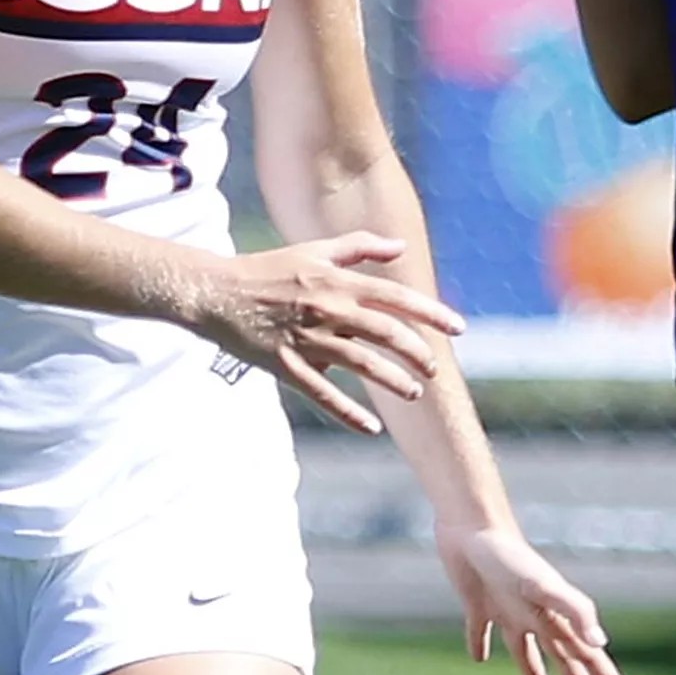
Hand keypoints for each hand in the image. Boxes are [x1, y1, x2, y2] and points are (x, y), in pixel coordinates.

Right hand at [187, 231, 464, 434]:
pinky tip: (372, 427)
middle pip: (384, 332)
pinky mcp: (285, 365)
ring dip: (393, 381)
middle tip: (434, 369)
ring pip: (361, 364)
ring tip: (415, 392)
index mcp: (338, 282)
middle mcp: (328, 310)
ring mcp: (307, 339)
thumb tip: (401, 247)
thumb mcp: (315, 249)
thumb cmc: (268, 269)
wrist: (216, 292)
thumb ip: (360, 247)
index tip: (459, 329)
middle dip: (416, 352)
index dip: (430, 313)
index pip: (395, 297)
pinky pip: (322, 393)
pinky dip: (348, 412)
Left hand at [438, 523, 631, 674]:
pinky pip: (481, 632)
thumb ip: (575, 612)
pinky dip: (481, 644)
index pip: (586, 652)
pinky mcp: (478, 604)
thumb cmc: (511, 557)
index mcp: (555, 615)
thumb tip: (599, 644)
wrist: (473, 528)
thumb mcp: (544, 587)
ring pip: (525, 648)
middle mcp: (535, 614)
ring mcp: (507, 609)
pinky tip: (479, 656)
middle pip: (560, 654)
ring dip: (533, 668)